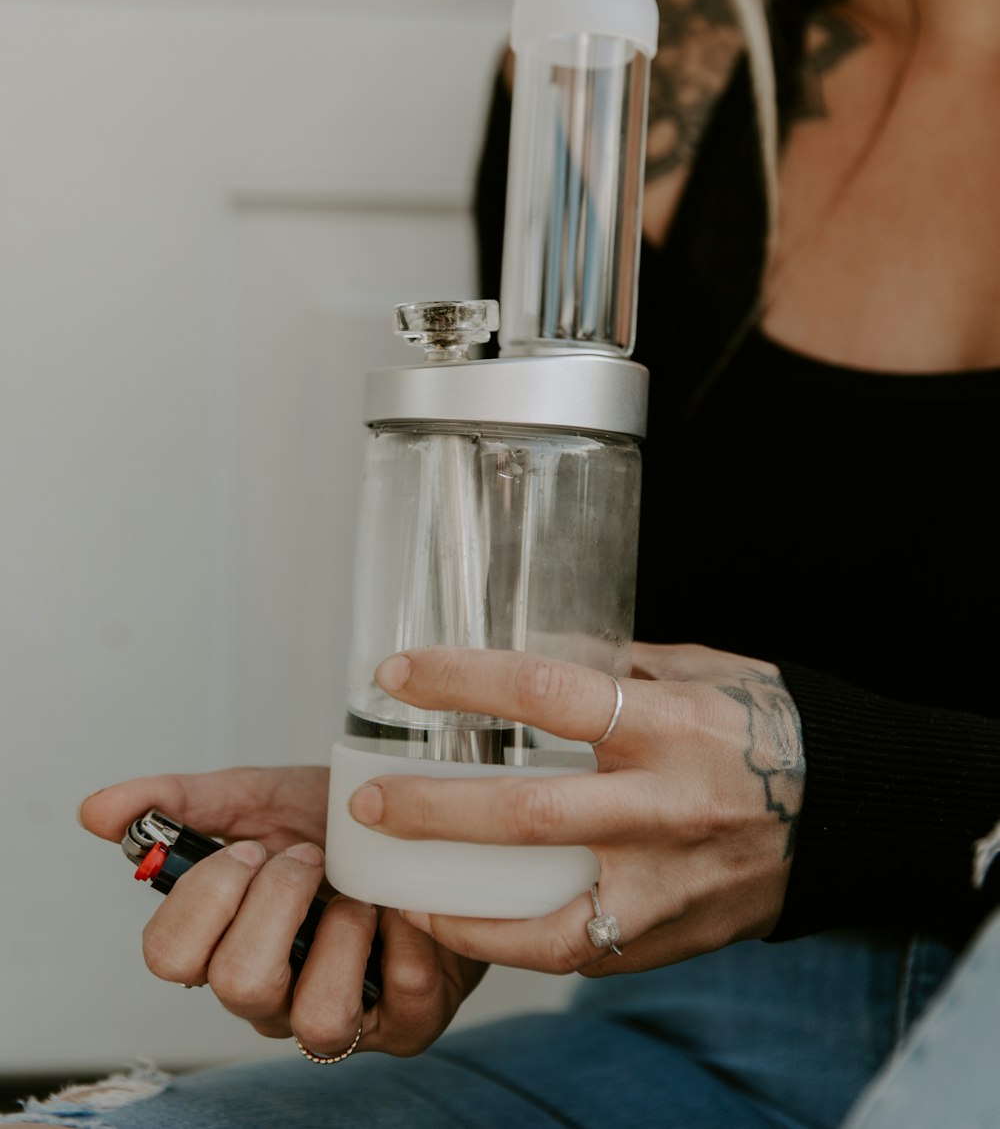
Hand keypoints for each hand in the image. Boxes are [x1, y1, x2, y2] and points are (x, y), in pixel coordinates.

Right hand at [78, 767, 486, 1057]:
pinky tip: (407, 907)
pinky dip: (409, 938)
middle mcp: (274, 992)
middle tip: (312, 858)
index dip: (207, 899)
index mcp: (226, 942)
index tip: (250, 848)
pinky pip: (402, 1000)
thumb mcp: (261, 796)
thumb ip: (180, 802)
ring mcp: (339, 1016)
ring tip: (360, 895)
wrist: (430, 825)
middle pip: (237, 985)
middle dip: (279, 902)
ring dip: (342, 933)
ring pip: (315, 1019)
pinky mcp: (406, 1023)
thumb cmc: (339, 826)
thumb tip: (95, 812)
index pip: (169, 957)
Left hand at [346, 644, 804, 976]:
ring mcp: (665, 878)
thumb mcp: (704, 669)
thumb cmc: (772, 729)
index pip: (545, 691)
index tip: (398, 674)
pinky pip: (576, 950)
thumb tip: (539, 645)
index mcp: (666, 721)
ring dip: (457, 899)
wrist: (848, 813)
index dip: (461, 680)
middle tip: (367, 800)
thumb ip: (623, 662)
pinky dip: (511, 943)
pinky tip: (462, 924)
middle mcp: (662, 803)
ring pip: (542, 906)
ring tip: (396, 885)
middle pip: (526, 811)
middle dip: (432, 807)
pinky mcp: (668, 930)